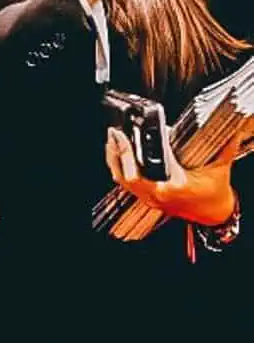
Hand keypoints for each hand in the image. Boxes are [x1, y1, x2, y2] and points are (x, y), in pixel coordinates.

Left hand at [105, 128, 236, 225]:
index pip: (150, 168)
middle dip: (121, 152)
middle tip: (116, 132)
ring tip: (112, 137)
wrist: (213, 213)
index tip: (136, 133)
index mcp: (175, 187)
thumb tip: (230, 130)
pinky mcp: (145, 197)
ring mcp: (150, 197)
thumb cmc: (214, 192)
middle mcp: (158, 194)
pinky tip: (115, 151)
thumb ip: (223, 147)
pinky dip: (118, 166)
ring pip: (122, 179)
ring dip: (114, 157)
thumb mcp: (220, 168)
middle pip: (129, 175)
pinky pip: (125, 183)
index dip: (139, 151)